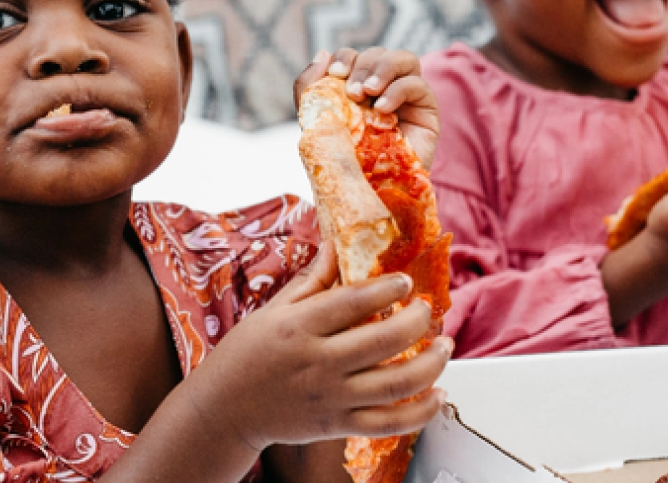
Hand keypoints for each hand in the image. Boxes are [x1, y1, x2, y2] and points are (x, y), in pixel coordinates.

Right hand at [183, 243, 451, 452]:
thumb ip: (312, 280)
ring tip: (444, 346)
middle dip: (418, 320)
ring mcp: (331, 397)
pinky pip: (390, 423)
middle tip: (426, 309)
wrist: (223, 410)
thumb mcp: (273, 310)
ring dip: (431, 363)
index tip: (405, 280)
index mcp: (299, 327)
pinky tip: (437, 395)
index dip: (386, 288)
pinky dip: (421, 412)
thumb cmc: (246, 355)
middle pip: (384, 340)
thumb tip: (337, 243)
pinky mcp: (338, 426)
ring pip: (396, 383)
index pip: (352, 302)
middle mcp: (318, 362)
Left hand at [294, 48, 439, 170]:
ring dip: (382, 68)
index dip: (345, 57)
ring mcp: (408, 97)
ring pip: (404, 58)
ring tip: (368, 92)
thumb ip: (311, 88)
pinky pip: (418, 84)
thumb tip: (321, 53)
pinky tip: (383, 109)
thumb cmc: (345, 162)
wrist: (370, 194)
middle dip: (362, 66)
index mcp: (359, 88)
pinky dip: (399, 89)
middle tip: (352, 92)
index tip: (334, 74)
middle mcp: (385, 88)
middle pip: (378, 53)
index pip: (355, 56)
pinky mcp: (427, 110)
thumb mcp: (319, 122)